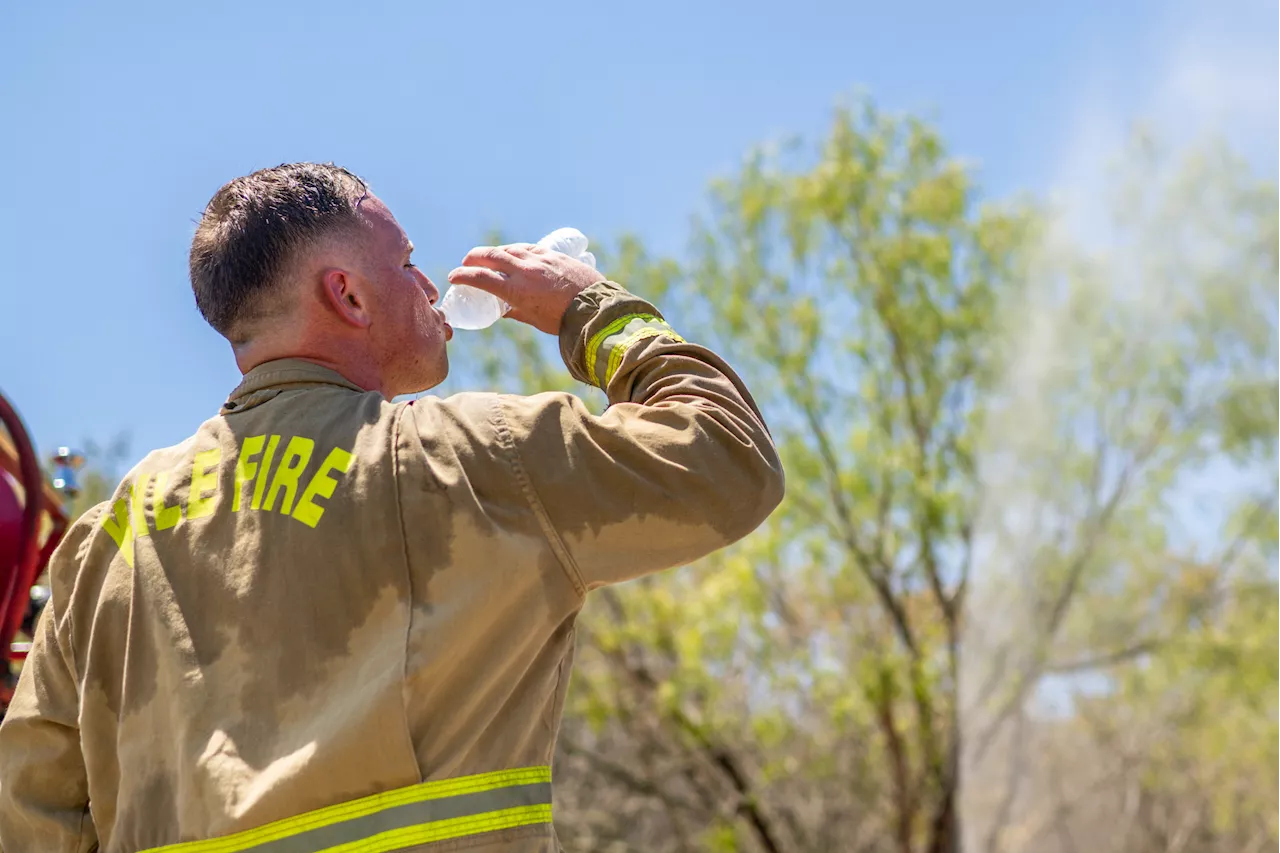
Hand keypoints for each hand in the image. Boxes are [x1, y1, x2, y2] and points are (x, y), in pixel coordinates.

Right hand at [447, 244, 604, 334]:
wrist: (596, 309)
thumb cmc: (565, 321)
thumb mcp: (535, 320)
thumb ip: (516, 312)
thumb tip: (502, 311)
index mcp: (516, 291)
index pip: (480, 278)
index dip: (463, 276)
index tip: (454, 277)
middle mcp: (524, 271)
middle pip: (491, 256)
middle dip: (474, 258)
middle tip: (467, 263)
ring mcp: (539, 260)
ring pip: (510, 249)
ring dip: (494, 252)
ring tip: (488, 257)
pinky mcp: (553, 255)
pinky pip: (528, 248)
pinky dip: (515, 250)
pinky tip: (513, 253)